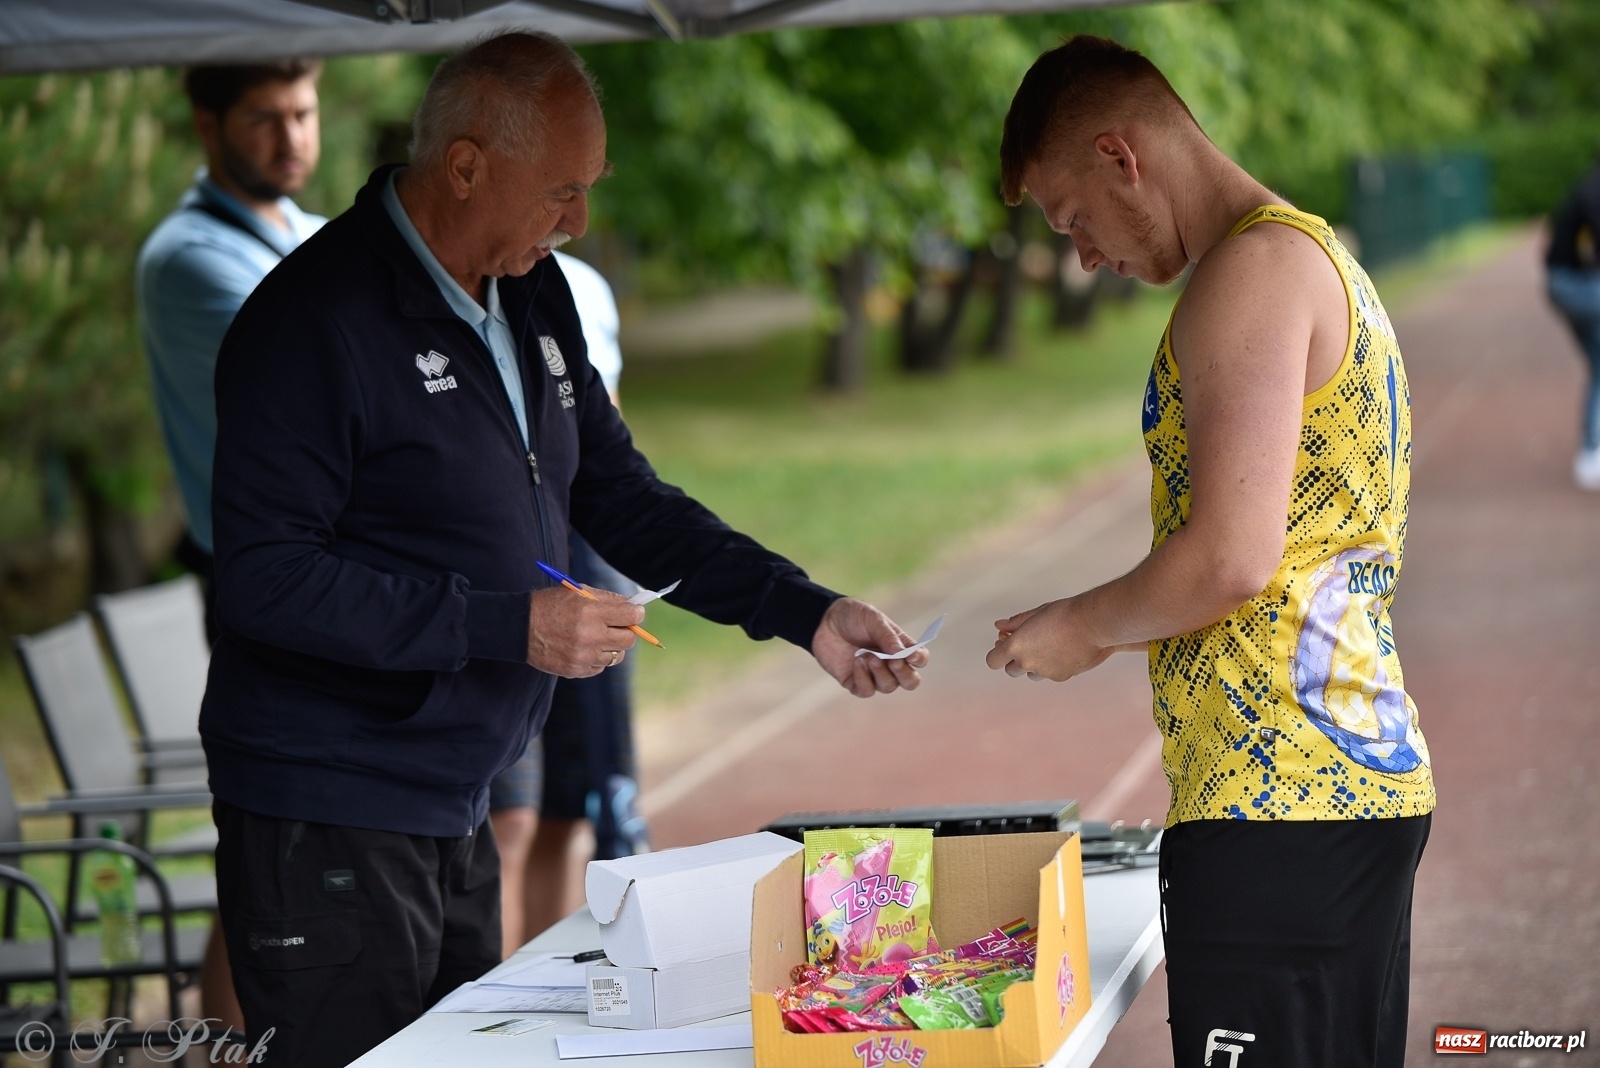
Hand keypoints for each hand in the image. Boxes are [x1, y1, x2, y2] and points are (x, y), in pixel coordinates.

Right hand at [527, 585, 642, 677]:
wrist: (519, 627)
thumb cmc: (550, 605)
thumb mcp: (577, 592)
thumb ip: (608, 599)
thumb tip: (633, 606)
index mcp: (591, 611)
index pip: (632, 616)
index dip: (636, 613)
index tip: (634, 612)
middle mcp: (589, 635)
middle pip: (629, 640)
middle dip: (627, 631)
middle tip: (617, 626)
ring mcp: (583, 655)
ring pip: (617, 656)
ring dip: (611, 646)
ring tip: (596, 637)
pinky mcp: (576, 670)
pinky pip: (600, 667)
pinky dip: (597, 658)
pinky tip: (584, 648)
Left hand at [811, 598, 928, 697]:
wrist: (824, 621)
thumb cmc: (853, 616)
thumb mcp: (872, 619)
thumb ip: (887, 637)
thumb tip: (902, 654)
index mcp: (900, 646)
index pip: (920, 658)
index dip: (920, 659)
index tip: (912, 656)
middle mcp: (890, 664)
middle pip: (910, 681)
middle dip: (904, 674)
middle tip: (893, 662)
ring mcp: (874, 675)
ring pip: (888, 687)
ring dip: (880, 673)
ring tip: (867, 656)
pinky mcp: (855, 682)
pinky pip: (867, 690)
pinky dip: (863, 678)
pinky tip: (856, 662)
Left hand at [985, 598, 1113, 682]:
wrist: (1093, 624)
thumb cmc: (1064, 614)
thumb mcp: (1035, 614)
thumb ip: (1015, 623)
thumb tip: (999, 626)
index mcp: (1016, 646)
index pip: (993, 661)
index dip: (997, 654)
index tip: (1003, 647)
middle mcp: (1027, 663)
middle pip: (1011, 670)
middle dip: (1016, 660)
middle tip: (1029, 645)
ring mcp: (1044, 672)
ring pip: (1032, 674)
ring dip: (1034, 665)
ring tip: (1049, 647)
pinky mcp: (1060, 677)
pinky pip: (1050, 675)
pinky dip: (1053, 667)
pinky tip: (1064, 652)